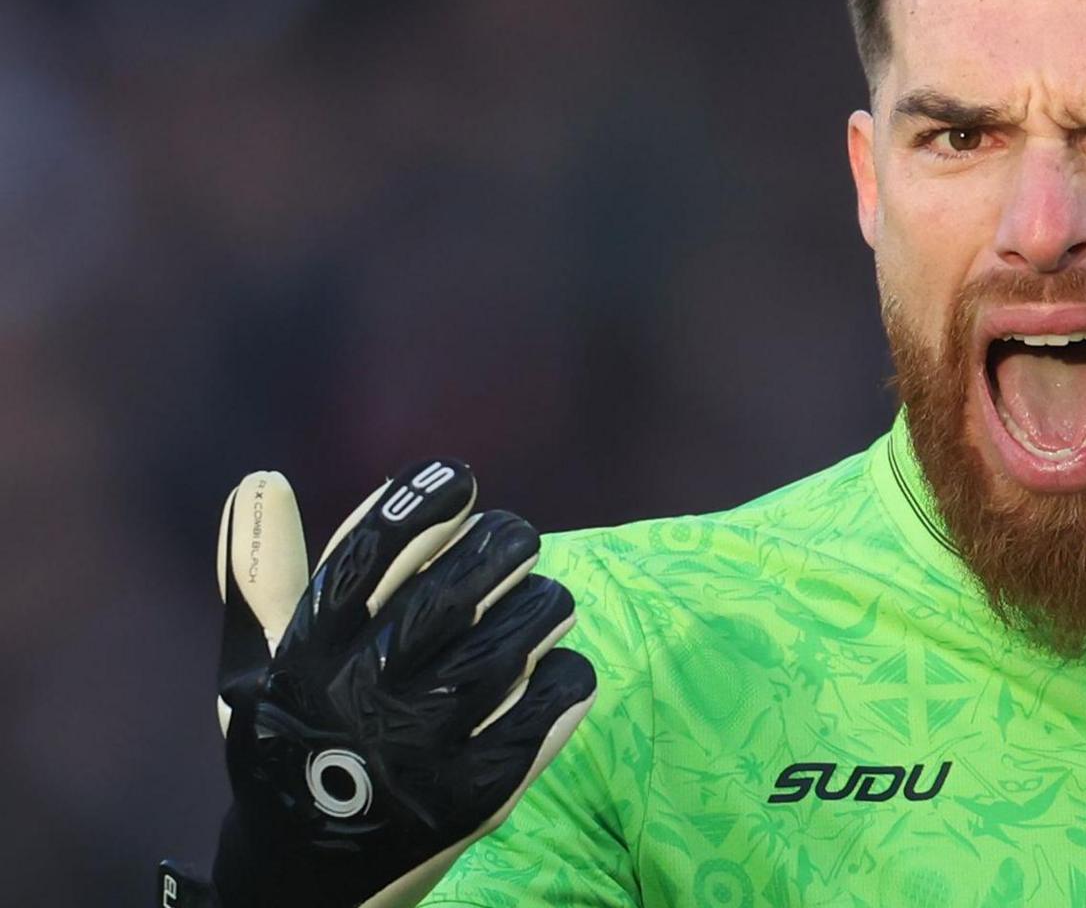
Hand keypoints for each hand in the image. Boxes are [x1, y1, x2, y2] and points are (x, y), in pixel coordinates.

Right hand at [172, 459, 596, 907]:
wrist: (309, 879)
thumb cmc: (291, 748)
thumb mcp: (259, 670)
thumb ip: (264, 578)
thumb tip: (262, 481)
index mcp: (302, 666)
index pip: (361, 563)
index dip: (415, 508)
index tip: (458, 479)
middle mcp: (360, 707)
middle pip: (448, 598)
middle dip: (498, 548)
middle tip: (515, 537)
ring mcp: (422, 755)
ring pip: (509, 647)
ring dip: (542, 606)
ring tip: (545, 598)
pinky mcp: (478, 797)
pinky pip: (549, 708)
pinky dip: (565, 673)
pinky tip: (557, 663)